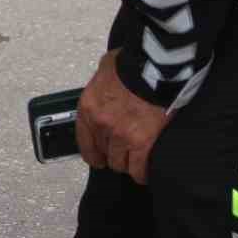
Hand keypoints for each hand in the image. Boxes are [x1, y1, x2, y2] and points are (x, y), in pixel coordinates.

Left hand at [75, 50, 169, 183]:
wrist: (153, 69)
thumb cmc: (132, 64)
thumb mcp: (106, 68)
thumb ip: (102, 82)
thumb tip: (107, 81)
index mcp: (88, 108)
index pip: (84, 141)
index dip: (92, 153)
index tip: (97, 157)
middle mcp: (101, 125)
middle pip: (104, 153)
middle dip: (113, 154)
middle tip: (122, 154)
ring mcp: (121, 136)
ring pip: (120, 163)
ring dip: (127, 163)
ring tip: (135, 161)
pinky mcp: (142, 143)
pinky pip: (139, 169)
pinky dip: (142, 173)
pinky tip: (144, 172)